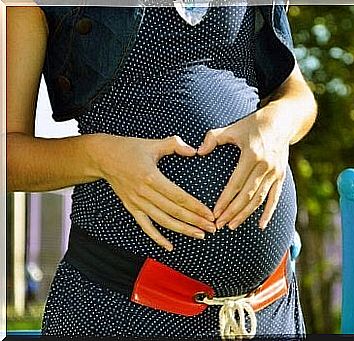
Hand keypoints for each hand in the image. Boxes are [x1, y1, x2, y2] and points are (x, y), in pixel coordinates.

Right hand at [94, 134, 215, 250]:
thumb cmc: (129, 148)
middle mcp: (144, 193)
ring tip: (199, 235)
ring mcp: (137, 203)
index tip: (210, 214)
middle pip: (174, 212)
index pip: (179, 197)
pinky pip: (146, 226)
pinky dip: (157, 238)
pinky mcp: (131, 208)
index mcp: (151, 177)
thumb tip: (193, 150)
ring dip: (182, 230)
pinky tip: (170, 246)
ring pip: (163, 221)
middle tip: (212, 228)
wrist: (102, 157)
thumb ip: (175, 145)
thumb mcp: (153, 143)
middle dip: (195, 221)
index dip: (196, 207)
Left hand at [197, 104, 291, 230]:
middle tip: (219, 224)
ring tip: (232, 225)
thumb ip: (213, 138)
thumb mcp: (232, 128)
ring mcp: (275, 172)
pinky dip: (268, 213)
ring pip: (259, 199)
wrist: (281, 121)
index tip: (214, 213)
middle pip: (247, 195)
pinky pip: (275, 198)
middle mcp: (266, 166)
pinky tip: (261, 226)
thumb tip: (198, 151)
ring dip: (245, 214)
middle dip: (232, 212)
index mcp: (252, 155)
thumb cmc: (252, 125)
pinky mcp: (281, 176)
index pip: (236, 184)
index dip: (225, 200)